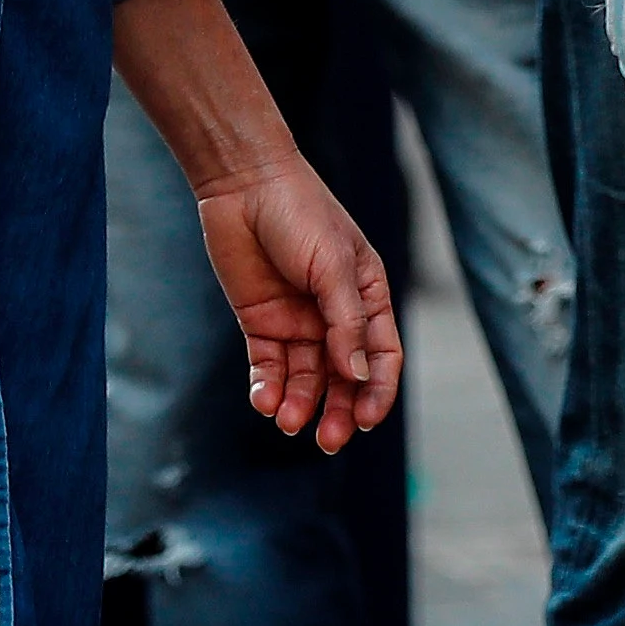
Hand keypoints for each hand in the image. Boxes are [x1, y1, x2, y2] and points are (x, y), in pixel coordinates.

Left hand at [198, 158, 404, 453]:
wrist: (243, 185)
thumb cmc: (301, 214)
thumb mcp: (332, 267)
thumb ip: (346, 323)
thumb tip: (359, 378)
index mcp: (367, 297)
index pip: (381, 356)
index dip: (377, 392)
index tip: (365, 422)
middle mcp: (335, 315)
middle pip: (343, 377)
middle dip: (338, 411)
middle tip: (327, 439)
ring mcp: (298, 321)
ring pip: (306, 378)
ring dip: (301, 403)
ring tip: (288, 421)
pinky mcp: (261, 323)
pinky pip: (269, 367)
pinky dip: (268, 388)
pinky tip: (265, 401)